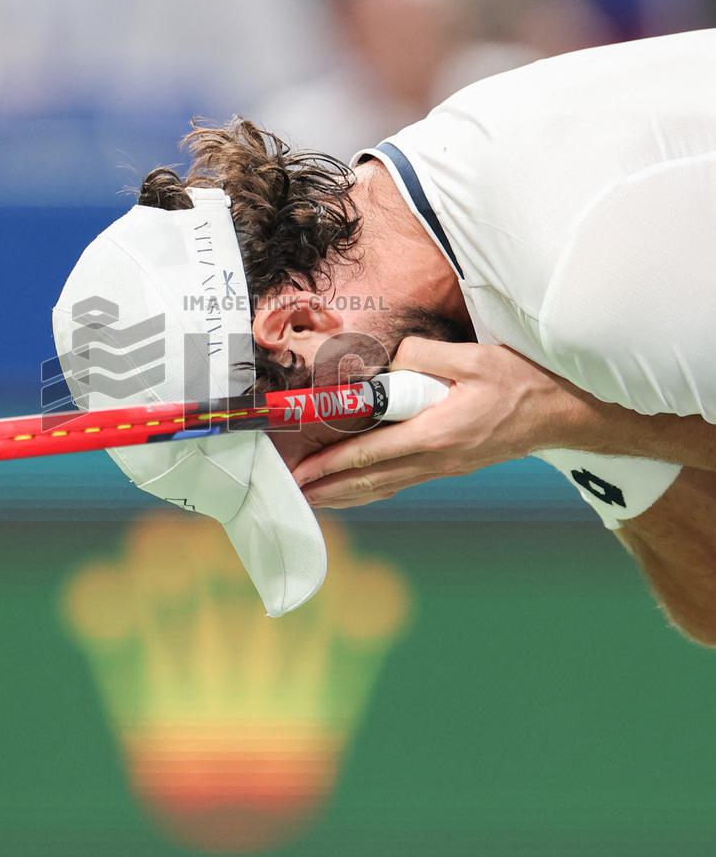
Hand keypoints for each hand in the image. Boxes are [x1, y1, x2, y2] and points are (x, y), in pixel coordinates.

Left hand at [292, 338, 592, 508]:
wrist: (564, 413)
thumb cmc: (522, 382)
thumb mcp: (475, 357)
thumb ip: (425, 355)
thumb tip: (390, 360)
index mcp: (436, 433)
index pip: (370, 452)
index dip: (332, 464)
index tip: (302, 472)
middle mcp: (436, 459)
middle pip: (371, 480)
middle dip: (329, 488)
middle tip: (293, 494)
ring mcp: (445, 467)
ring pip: (385, 487)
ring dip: (347, 495)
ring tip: (315, 500)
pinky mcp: (452, 466)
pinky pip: (403, 482)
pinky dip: (374, 490)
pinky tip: (359, 491)